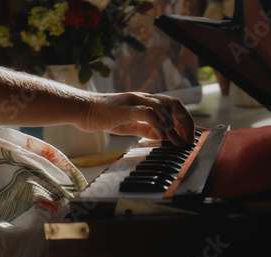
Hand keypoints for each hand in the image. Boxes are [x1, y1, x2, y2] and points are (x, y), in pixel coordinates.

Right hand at [76, 92, 194, 145]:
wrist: (82, 109)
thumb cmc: (103, 116)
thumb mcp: (129, 124)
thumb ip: (145, 128)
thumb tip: (161, 136)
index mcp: (146, 101)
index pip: (173, 106)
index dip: (185, 121)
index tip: (189, 138)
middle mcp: (144, 98)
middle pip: (175, 104)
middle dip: (186, 122)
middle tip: (188, 141)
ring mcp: (135, 101)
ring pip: (164, 107)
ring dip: (175, 127)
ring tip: (178, 143)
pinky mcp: (126, 108)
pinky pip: (149, 114)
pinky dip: (159, 125)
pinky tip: (162, 138)